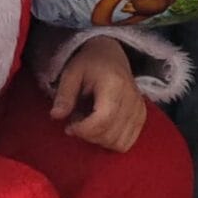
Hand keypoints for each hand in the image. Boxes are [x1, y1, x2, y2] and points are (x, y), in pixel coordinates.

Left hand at [49, 35, 146, 151]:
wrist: (110, 55)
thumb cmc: (89, 63)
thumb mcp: (71, 73)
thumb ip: (64, 95)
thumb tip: (56, 116)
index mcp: (114, 85)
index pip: (103, 119)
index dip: (83, 130)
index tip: (69, 127)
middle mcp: (131, 98)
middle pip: (110, 134)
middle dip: (88, 135)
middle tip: (76, 122)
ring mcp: (139, 108)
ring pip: (119, 142)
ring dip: (99, 139)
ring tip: (88, 123)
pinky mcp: (141, 116)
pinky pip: (127, 142)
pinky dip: (111, 141)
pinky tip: (101, 128)